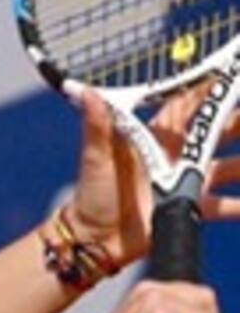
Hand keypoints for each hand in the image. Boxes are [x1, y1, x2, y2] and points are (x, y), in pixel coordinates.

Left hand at [64, 87, 239, 266]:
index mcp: (154, 138)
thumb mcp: (96, 157)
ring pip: (226, 165)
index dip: (207, 89)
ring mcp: (183, 181)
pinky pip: (222, 204)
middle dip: (238, 121)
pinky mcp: (188, 207)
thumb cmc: (91, 195)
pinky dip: (239, 204)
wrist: (93, 239)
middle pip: (214, 132)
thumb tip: (89, 93)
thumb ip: (97, 125)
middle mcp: (173, 156)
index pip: (186, 105)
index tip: (230, 73)